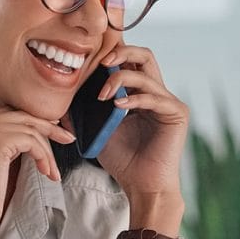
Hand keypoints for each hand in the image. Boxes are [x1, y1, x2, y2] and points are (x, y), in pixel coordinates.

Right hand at [0, 108, 74, 238]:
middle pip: (21, 116)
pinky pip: (31, 141)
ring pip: (29, 130)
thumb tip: (29, 135)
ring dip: (47, 151)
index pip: (8, 114)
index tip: (53, 130)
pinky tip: (45, 171)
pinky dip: (43, 156)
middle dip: (48, 127)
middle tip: (67, 138)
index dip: (33, 121)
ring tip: (52, 171)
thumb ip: (2, 144)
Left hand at [89, 44, 187, 203]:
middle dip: (121, 52)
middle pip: (144, 55)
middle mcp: (157, 93)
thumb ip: (86, 112)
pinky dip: (134, 98)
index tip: (91, 59)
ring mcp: (168, 102)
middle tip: (101, 62)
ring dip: (120, 78)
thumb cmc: (123, 161)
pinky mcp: (177, 113)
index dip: (113, 54)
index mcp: (140, 94)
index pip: (130, 61)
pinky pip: (154, 96)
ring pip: (146, 73)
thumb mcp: (98, 130)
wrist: (142, 186)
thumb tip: (61, 98)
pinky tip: (118, 105)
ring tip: (102, 95)